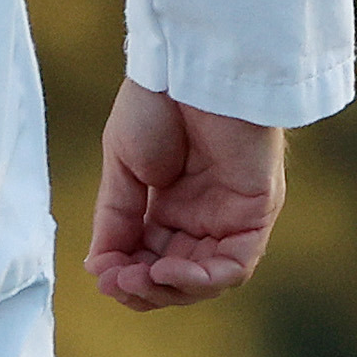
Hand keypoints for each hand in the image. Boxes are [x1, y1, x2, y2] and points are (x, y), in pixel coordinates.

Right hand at [85, 79, 285, 310]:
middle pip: (178, 277)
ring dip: (171, 289)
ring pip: (207, 278)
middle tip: (116, 282)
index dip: (126, 273)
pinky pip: (236, 264)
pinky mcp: (256, 213)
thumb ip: (118, 219)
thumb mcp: (123, 166)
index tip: (100, 275)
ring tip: (139, 277)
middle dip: (145, 287)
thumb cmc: (156, 104)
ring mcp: (231, 217)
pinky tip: (168, 270)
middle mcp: (204, 217)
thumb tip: (100, 269)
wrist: (188, 68)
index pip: (151, 258)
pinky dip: (203, 278)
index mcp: (170, 205)